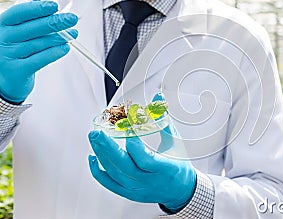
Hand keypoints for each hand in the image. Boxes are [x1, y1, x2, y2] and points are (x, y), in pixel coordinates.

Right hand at [0, 0, 77, 102]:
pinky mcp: (17, 71)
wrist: (4, 80)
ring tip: (73, 34)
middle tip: (72, 19)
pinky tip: (65, 48)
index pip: (19, 13)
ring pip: (39, 43)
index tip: (55, 6)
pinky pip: (40, 59)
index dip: (37, 9)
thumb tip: (40, 2)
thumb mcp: (15, 32)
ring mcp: (7, 56)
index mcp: (1, 25)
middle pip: (32, 28)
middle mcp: (2, 39)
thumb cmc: (14, 51)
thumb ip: (27, 18)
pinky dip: (54, 53)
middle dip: (55, 22)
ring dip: (59, 37)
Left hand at [88, 93, 196, 212]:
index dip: (134, 145)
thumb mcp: (175, 141)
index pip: (145, 159)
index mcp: (165, 169)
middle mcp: (149, 182)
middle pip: (124, 167)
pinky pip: (109, 184)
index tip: (127, 129)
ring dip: (101, 155)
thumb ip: (163, 119)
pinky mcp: (129, 193)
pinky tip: (93, 157)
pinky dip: (98, 171)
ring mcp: (138, 189)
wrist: (180, 190)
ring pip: (114, 173)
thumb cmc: (179, 164)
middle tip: (97, 133)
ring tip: (94, 138)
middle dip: (108, 148)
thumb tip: (157, 97)